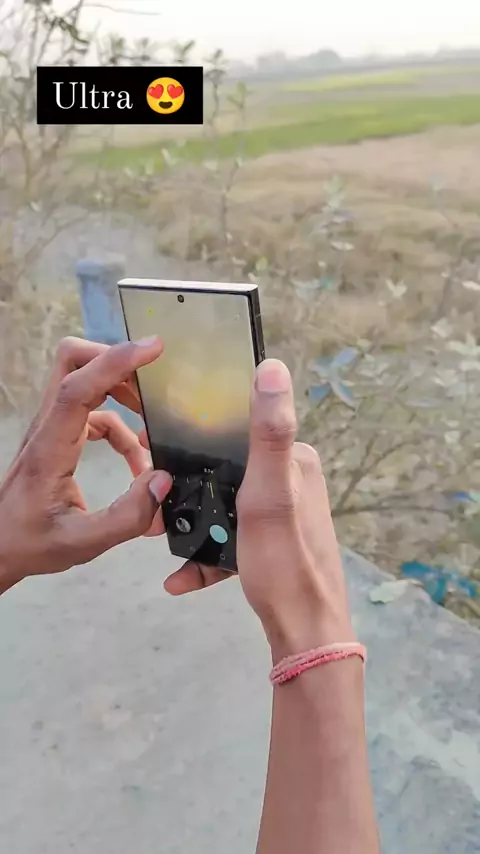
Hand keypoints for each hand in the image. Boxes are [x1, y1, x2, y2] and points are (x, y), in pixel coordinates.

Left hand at [0, 336, 171, 593]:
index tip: (152, 349)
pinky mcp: (58, 436)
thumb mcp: (82, 543)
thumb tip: (162, 480)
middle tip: (150, 383)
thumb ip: (127, 517)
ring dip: (121, 390)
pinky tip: (136, 456)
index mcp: (50, 448)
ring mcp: (51, 428)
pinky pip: (92, 411)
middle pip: (72, 360)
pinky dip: (120, 425)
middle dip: (116, 360)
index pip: (79, 386)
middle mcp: (47, 428)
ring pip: (84, 379)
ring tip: (151, 424)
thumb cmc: (30, 543)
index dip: (116, 361)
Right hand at [163, 359, 353, 661]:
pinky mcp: (276, 541)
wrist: (303, 632)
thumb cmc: (284, 562)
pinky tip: (181, 578)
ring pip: (227, 507)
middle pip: (229, 471)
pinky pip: (235, 538)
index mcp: (295, 460)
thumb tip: (272, 366)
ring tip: (165, 542)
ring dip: (197, 526)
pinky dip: (210, 556)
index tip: (162, 451)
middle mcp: (294, 480)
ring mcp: (285, 512)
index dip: (201, 439)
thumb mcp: (269, 493)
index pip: (243, 431)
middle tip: (158, 509)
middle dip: (193, 491)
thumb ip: (270, 432)